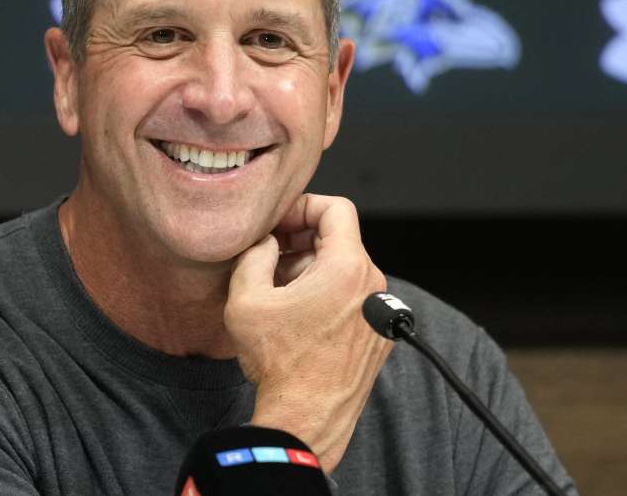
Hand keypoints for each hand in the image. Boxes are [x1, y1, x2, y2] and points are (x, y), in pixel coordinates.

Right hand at [225, 194, 391, 472]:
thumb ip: (254, 254)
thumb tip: (265, 241)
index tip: (279, 225)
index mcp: (348, 268)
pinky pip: (353, 298)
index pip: (336, 209)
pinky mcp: (378, 336)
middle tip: (268, 257)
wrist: (306, 418)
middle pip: (339, 240)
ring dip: (311, 272)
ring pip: (344, 271)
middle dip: (300, 242)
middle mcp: (373, 287)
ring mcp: (379, 313)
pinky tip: (298, 318)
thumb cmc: (281, 363)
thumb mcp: (247, 298)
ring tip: (277, 293)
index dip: (302, 207)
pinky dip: (327, 296)